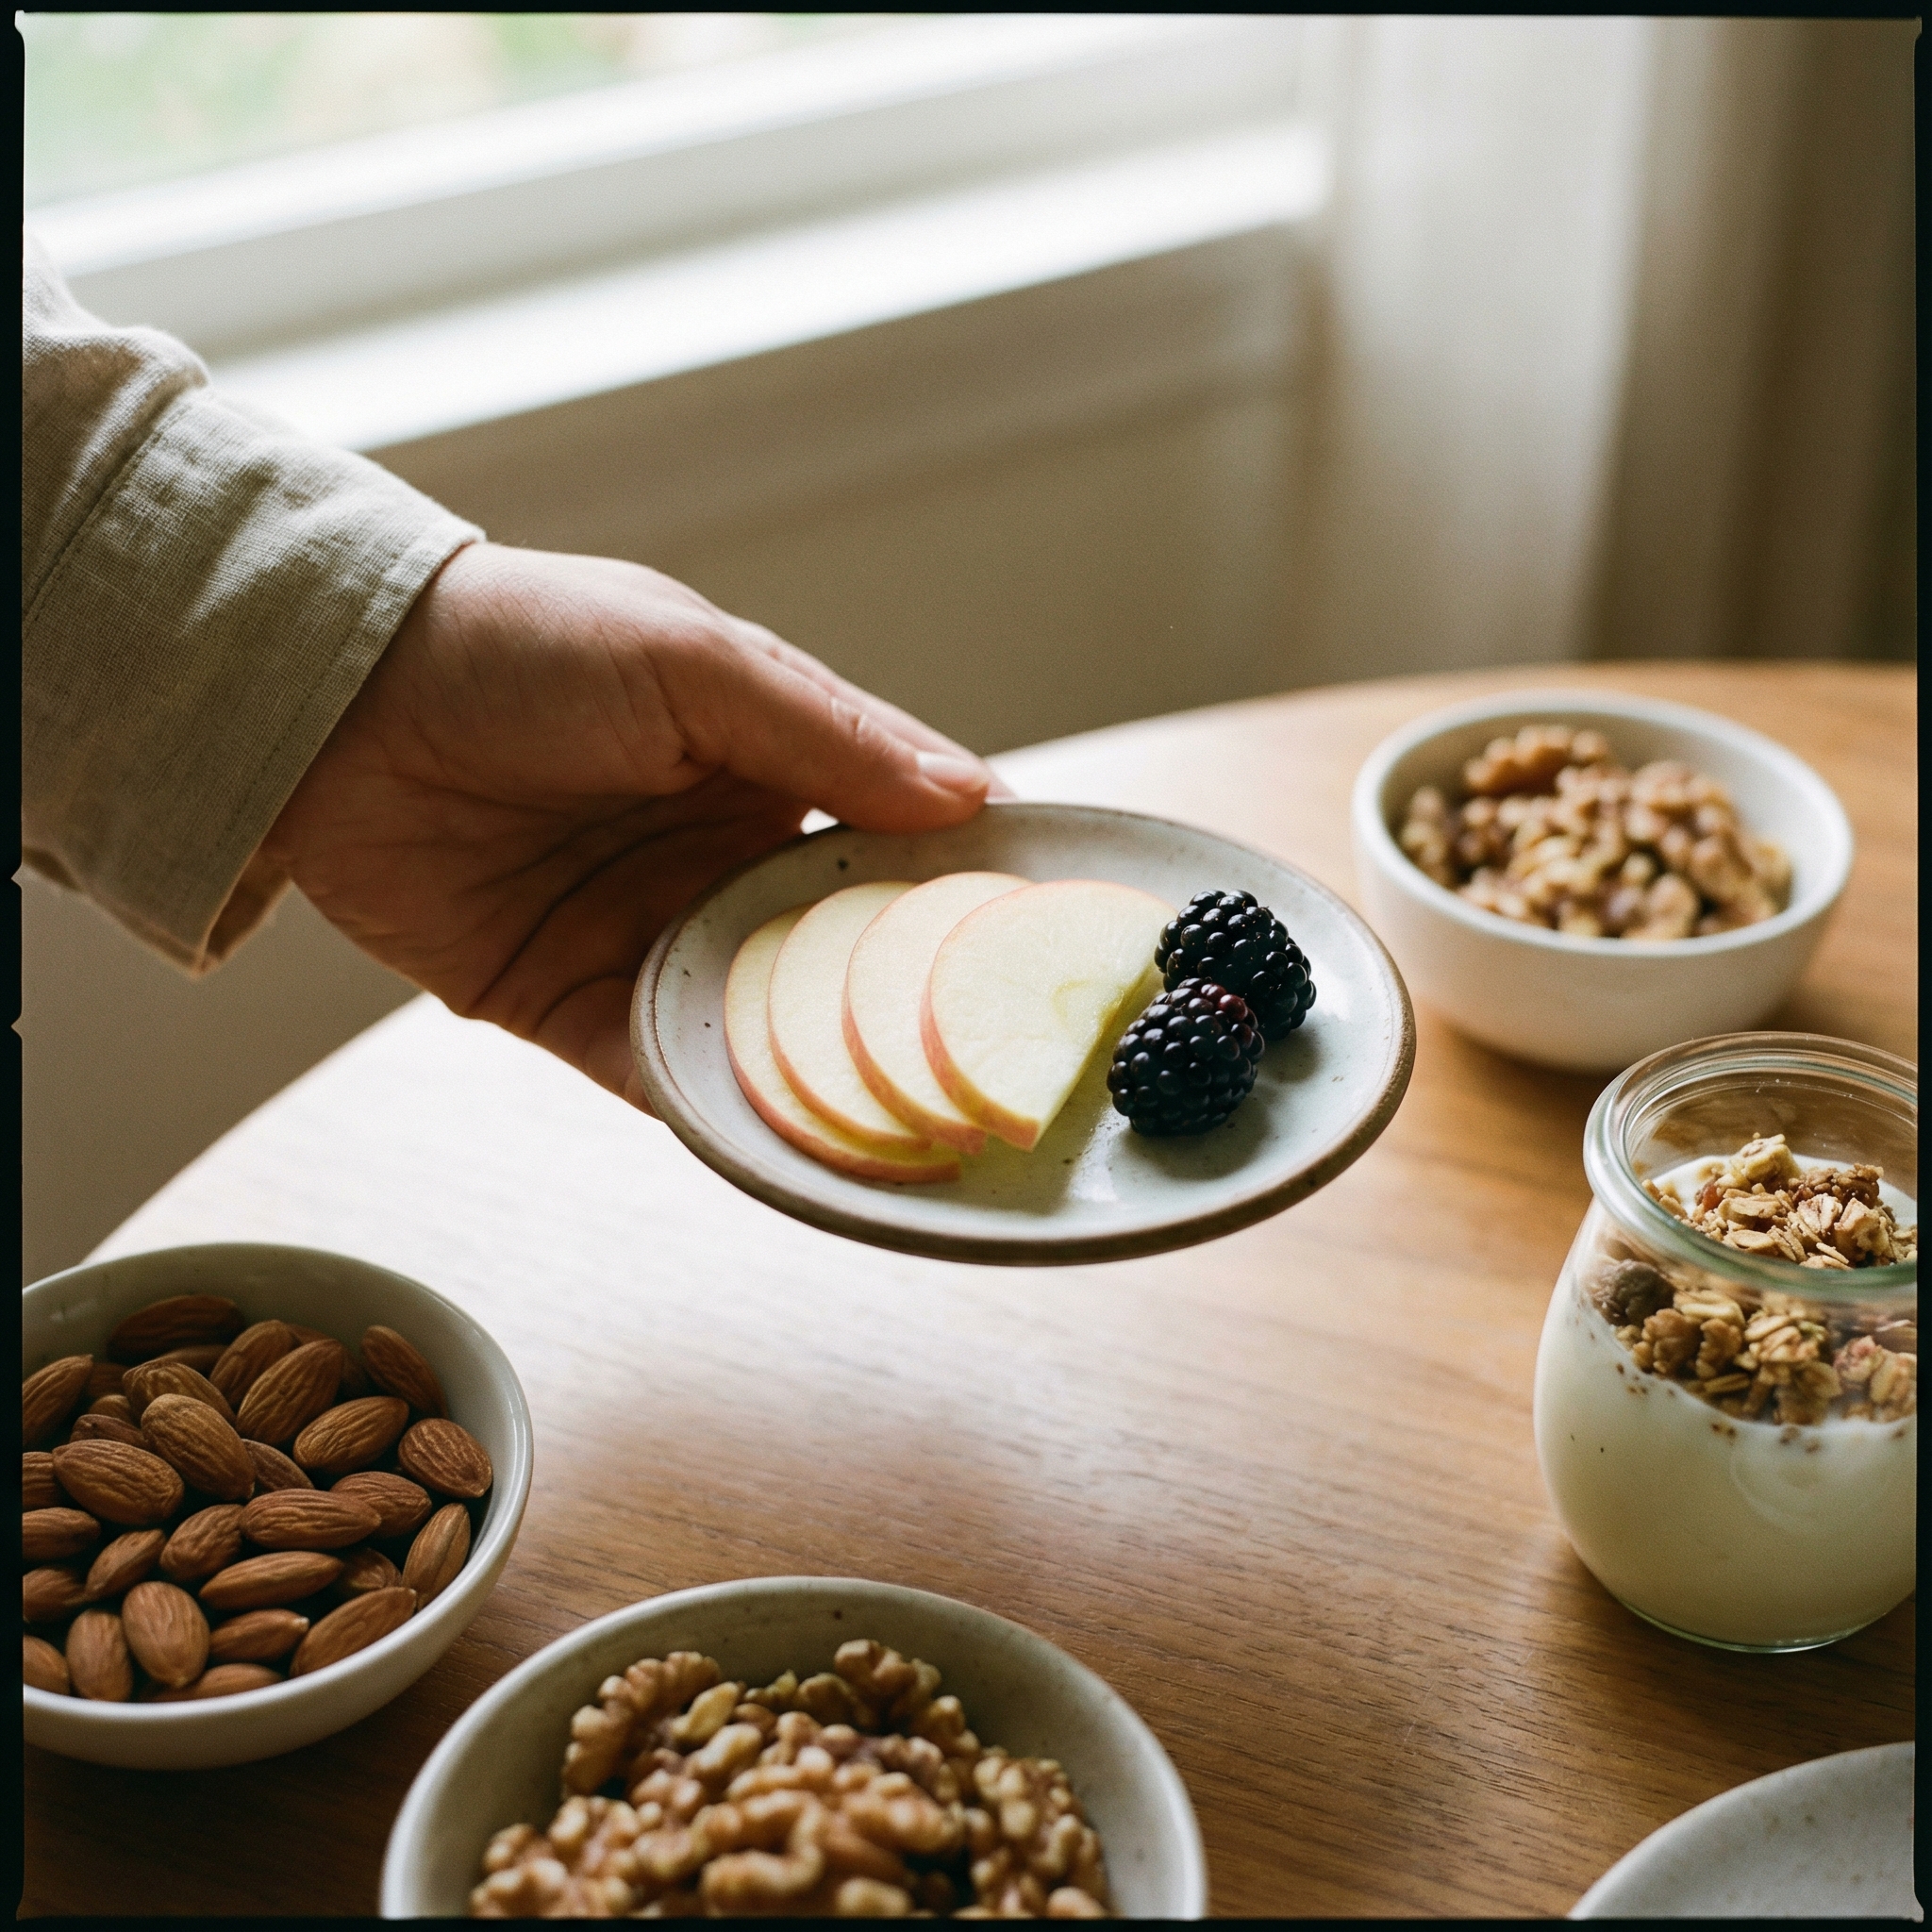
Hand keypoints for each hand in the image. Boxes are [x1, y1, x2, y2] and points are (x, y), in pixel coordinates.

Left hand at [263, 542, 1002, 1106]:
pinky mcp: (576, 1004)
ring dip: (828, 1074)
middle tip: (1003, 1065)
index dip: (971, 887)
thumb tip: (972, 800)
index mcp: (772, 764)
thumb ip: (828, 734)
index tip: (1052, 945)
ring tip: (914, 1131)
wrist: (332, 701)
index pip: (899, 835)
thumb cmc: (523, 644)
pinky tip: (784, 1145)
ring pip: (768, 1024)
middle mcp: (728, 858)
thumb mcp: (692, 662)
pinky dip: (719, 1110)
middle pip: (846, 949)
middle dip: (915, 1004)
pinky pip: (664, 1071)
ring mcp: (656, 936)